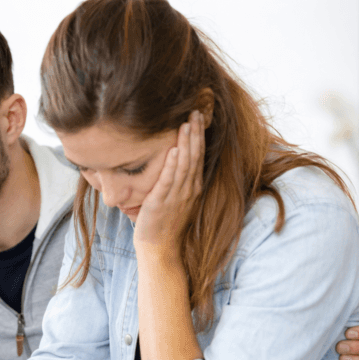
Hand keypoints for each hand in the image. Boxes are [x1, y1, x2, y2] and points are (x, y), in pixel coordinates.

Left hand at [133, 111, 204, 257]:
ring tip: (186, 123)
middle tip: (196, 111)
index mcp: (192, 188)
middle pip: (194, 156)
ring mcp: (177, 196)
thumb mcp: (174, 198)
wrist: (159, 248)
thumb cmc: (163, 223)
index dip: (199, 136)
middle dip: (195, 133)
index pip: (198, 156)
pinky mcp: (162, 202)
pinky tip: (174, 150)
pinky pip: (169, 180)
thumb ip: (175, 180)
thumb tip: (171, 158)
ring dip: (186, 143)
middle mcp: (188, 190)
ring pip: (185, 165)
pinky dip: (172, 165)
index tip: (198, 117)